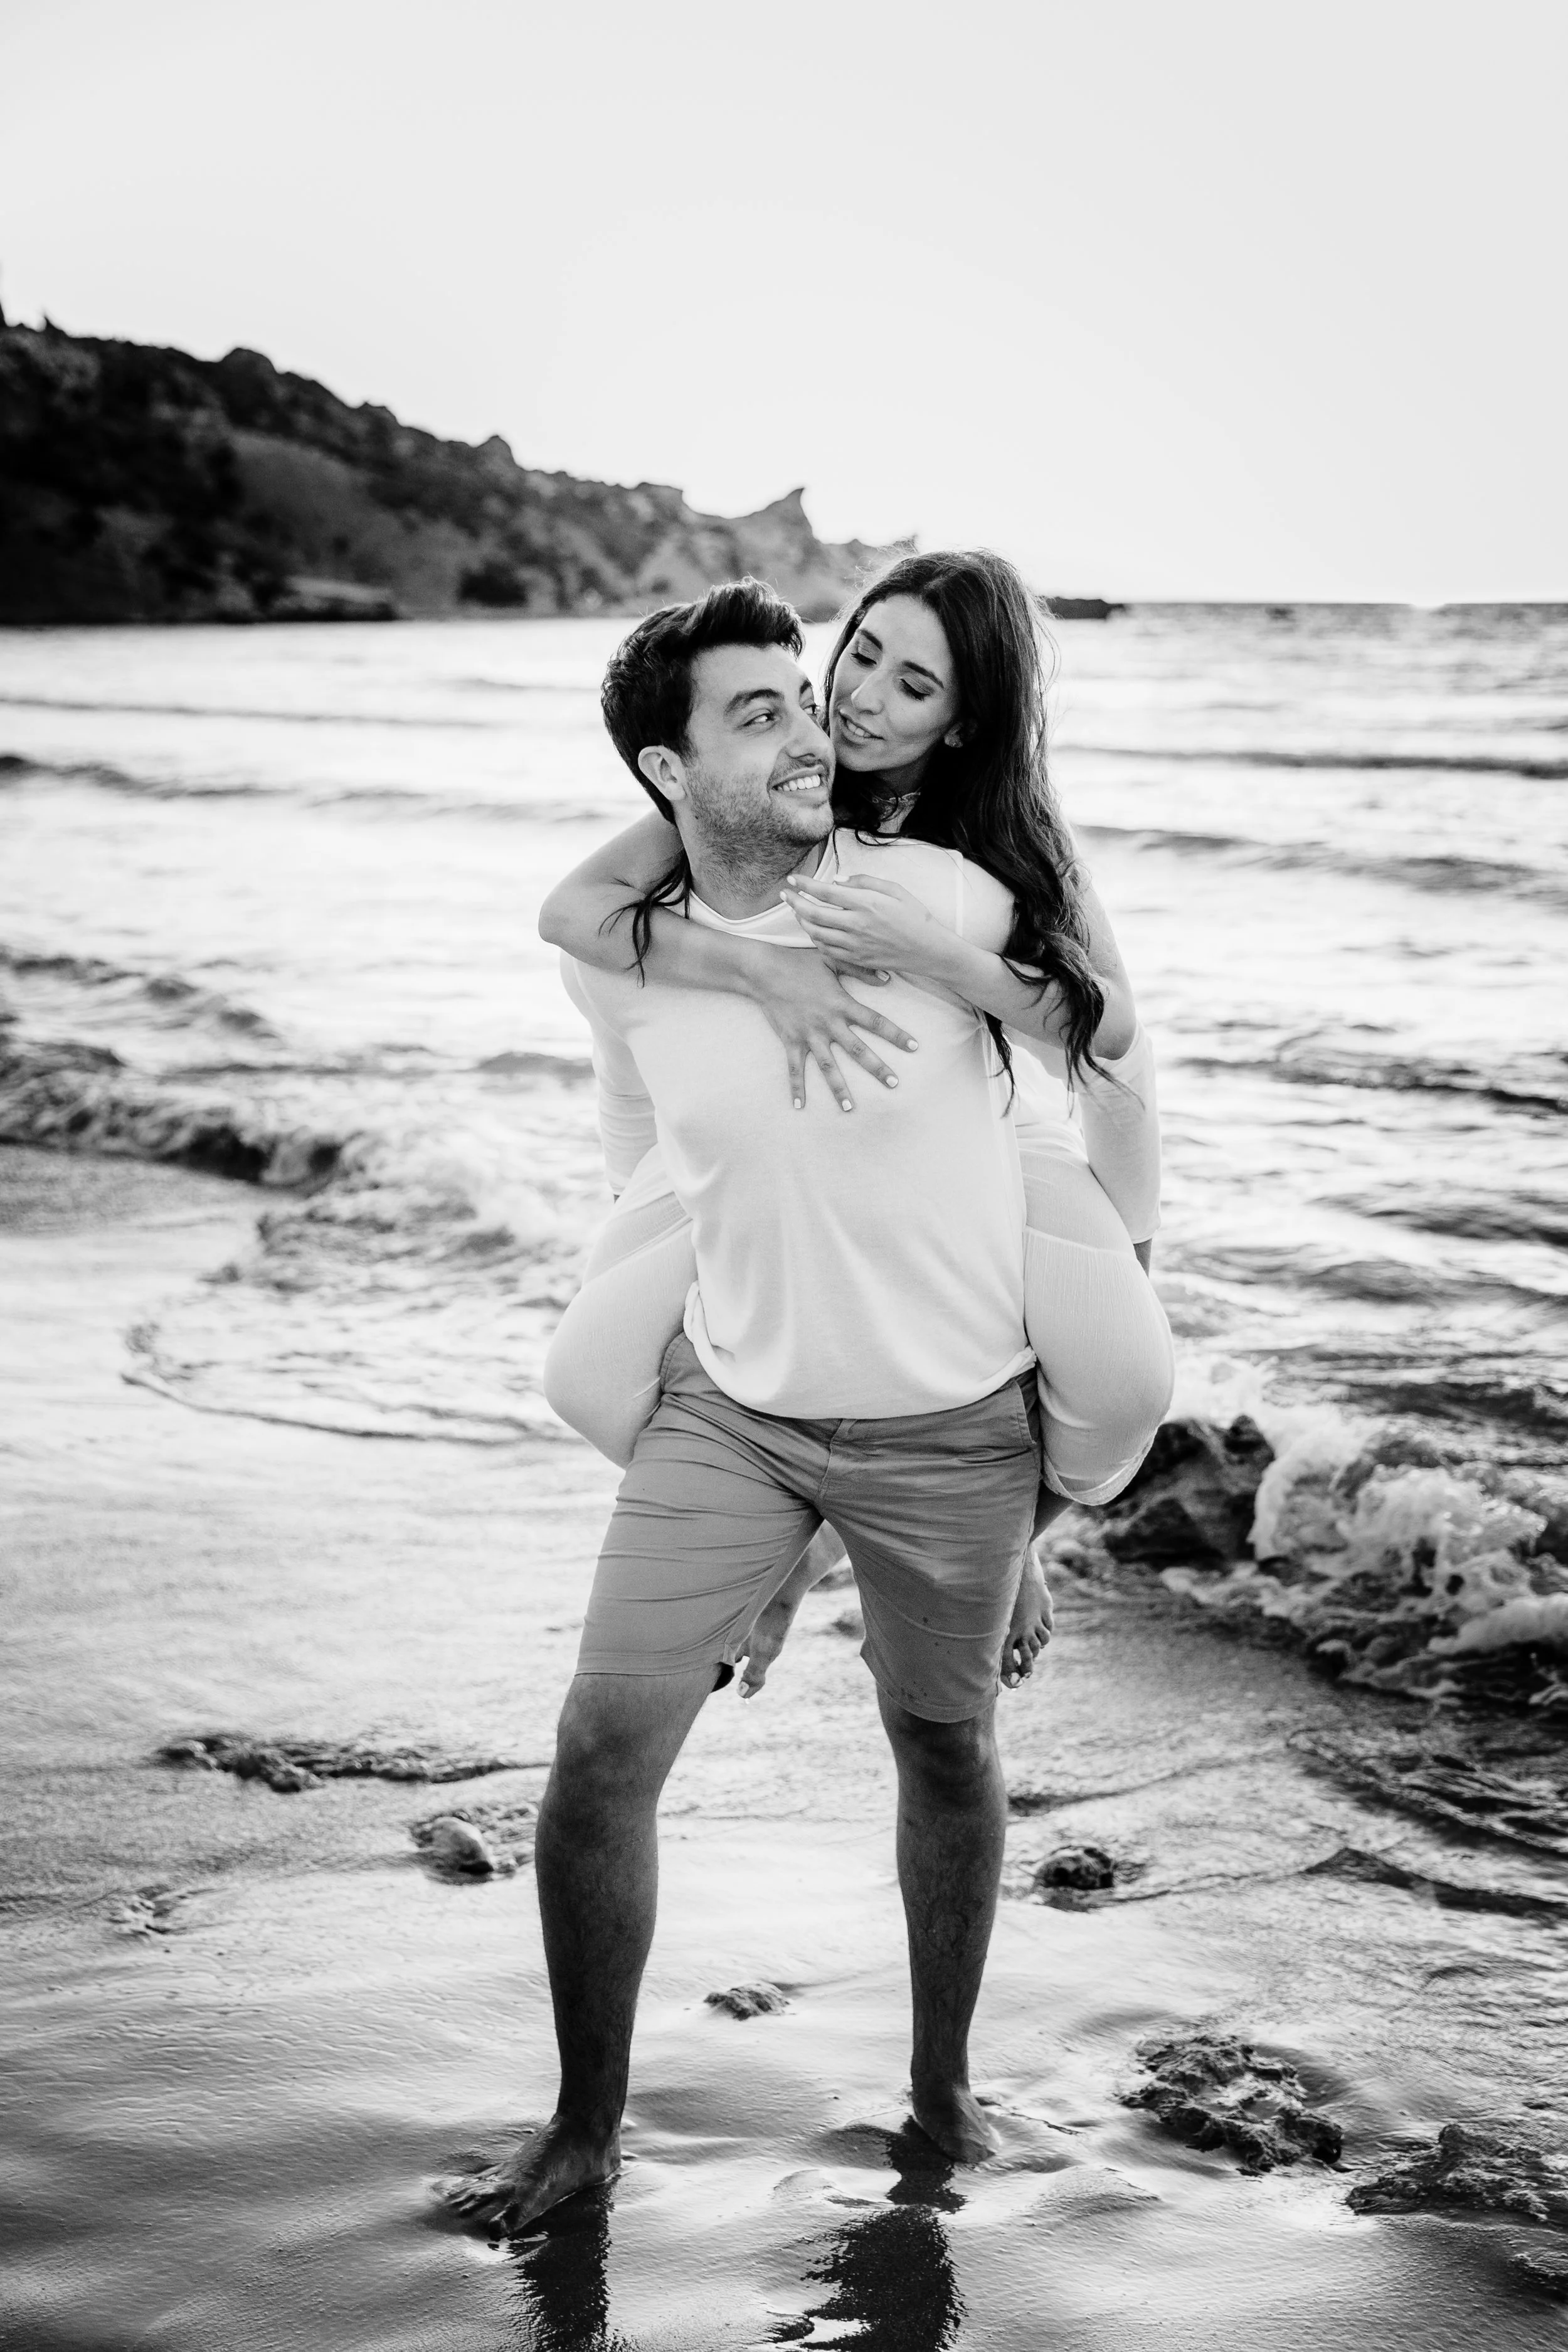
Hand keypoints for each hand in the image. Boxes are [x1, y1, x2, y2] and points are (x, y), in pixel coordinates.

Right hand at [747, 949, 919, 1111]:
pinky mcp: (790, 1041)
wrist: (764, 970)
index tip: (915, 1047)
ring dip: (839, 1089)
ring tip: (849, 1108)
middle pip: (858, 1051)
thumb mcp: (832, 960)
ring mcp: (808, 1035)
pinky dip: (796, 1088)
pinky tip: (799, 1106)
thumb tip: (889, 979)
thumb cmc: (799, 961)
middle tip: (894, 1085)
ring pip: (827, 1067)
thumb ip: (860, 970)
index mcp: (841, 1004)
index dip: (896, 1035)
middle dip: (877, 1069)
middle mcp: (828, 1023)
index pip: (876, 1022)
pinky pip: (793, 1069)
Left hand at [782, 873, 956, 981]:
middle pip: (813, 914)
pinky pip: (827, 950)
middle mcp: (857, 925)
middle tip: (785, 895)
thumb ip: (864, 882)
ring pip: (816, 934)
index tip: (792, 879)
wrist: (928, 949)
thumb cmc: (914, 916)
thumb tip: (836, 881)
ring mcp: (855, 944)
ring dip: (802, 921)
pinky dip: (816, 939)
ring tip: (798, 912)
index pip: (825, 892)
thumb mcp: (894, 889)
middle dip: (794, 903)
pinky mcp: (856, 959)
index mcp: (866, 903)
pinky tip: (814, 931)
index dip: (804, 884)